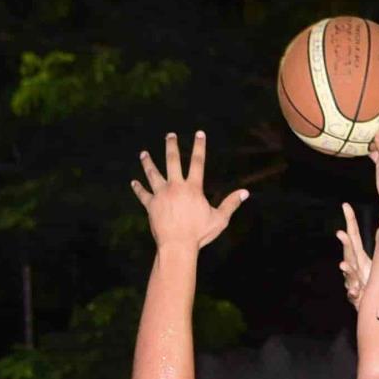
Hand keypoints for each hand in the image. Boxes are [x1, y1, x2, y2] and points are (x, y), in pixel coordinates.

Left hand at [132, 131, 247, 249]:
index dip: (199, 146)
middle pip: (172, 161)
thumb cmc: (199, 234)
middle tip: (170, 135)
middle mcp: (176, 187)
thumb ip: (231, 204)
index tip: (199, 133)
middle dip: (171, 146)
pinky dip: (138, 188)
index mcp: (193, 188)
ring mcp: (161, 194)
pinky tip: (134, 182)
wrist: (177, 245)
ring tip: (144, 154)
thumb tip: (245, 193)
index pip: (198, 162)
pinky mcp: (151, 205)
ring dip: (148, 163)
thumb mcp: (220, 219)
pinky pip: (143, 194)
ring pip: (153, 174)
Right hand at [336, 202, 372, 309]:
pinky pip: (354, 294)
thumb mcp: (375, 262)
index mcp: (358, 257)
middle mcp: (354, 266)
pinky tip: (355, 291)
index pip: (353, 236)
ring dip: (346, 269)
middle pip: (349, 252)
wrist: (366, 305)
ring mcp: (353, 280)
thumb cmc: (370, 282)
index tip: (346, 205)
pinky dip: (354, 292)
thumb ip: (378, 245)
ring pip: (349, 274)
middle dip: (345, 244)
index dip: (350, 220)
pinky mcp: (355, 295)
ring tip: (343, 265)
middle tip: (341, 233)